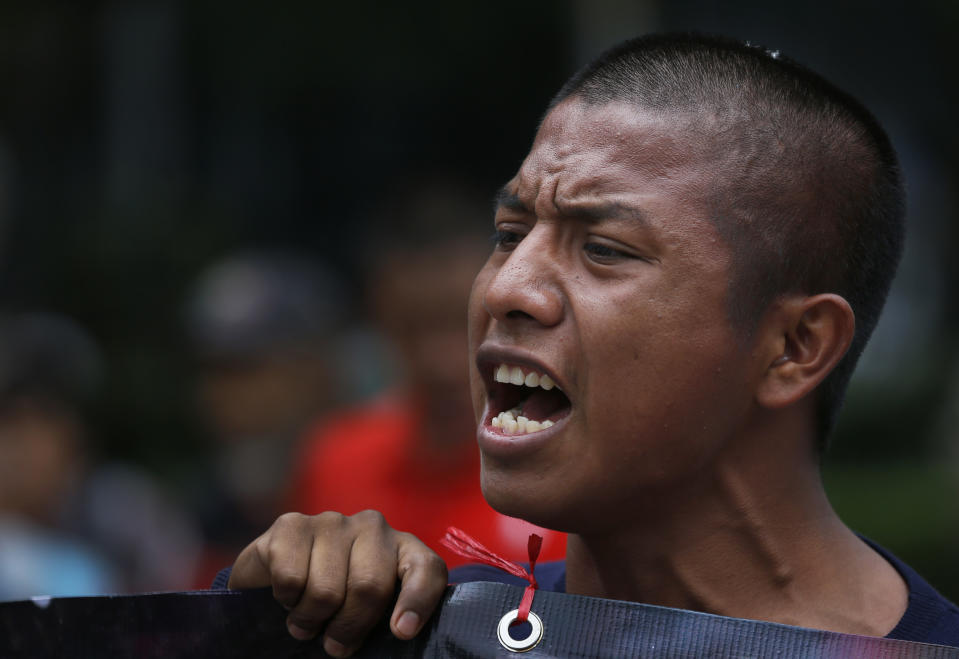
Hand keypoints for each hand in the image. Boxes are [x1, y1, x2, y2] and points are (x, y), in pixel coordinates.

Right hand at [228, 510, 447, 657]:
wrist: (279, 574)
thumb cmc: (338, 599)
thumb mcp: (372, 610)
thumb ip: (392, 614)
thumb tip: (401, 630)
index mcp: (402, 547)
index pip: (425, 568)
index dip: (417, 601)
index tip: (402, 632)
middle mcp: (371, 526)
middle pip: (369, 587)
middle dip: (348, 626)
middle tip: (335, 643)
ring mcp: (332, 521)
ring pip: (325, 590)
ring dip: (310, 619)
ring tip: (308, 620)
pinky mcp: (292, 524)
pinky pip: (290, 578)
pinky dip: (287, 600)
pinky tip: (290, 595)